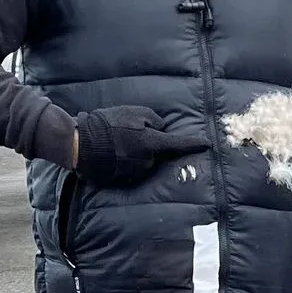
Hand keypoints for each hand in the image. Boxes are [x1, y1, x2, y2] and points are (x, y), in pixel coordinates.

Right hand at [70, 106, 192, 187]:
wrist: (83, 144)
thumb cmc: (108, 125)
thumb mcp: (134, 112)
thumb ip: (154, 119)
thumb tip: (162, 128)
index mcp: (153, 143)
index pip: (179, 144)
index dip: (194, 143)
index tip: (208, 144)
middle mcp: (149, 162)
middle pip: (158, 153)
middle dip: (149, 144)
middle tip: (129, 133)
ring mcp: (137, 173)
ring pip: (144, 160)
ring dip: (136, 152)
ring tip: (117, 142)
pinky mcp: (125, 180)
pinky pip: (132, 168)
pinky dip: (126, 160)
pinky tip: (113, 152)